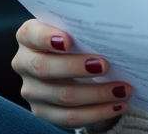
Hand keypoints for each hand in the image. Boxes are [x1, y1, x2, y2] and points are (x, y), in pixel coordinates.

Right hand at [12, 18, 133, 129]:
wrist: (71, 64)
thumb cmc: (76, 40)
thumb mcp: (75, 31)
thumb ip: (82, 30)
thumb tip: (112, 31)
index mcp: (28, 36)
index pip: (30, 34)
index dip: (46, 38)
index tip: (69, 41)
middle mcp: (24, 63)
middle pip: (44, 68)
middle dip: (76, 67)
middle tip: (105, 65)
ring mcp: (32, 90)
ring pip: (62, 96)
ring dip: (97, 94)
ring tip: (122, 90)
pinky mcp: (43, 112)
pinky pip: (69, 117)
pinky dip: (97, 112)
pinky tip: (116, 105)